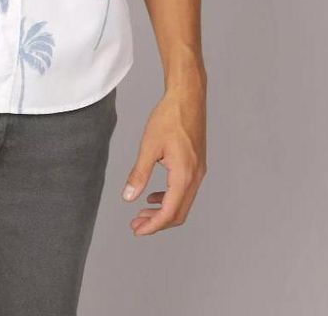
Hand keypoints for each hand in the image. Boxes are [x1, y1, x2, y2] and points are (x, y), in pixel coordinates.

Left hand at [120, 81, 206, 235]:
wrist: (188, 97)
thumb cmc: (169, 117)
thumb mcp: (149, 146)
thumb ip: (139, 174)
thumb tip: (128, 197)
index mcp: (184, 175)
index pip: (169, 212)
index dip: (153, 225)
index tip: (137, 230)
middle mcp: (195, 177)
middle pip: (178, 213)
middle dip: (157, 222)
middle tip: (136, 225)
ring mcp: (199, 172)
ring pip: (182, 203)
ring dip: (163, 211)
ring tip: (142, 213)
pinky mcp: (197, 165)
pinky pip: (185, 191)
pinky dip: (169, 198)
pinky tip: (154, 195)